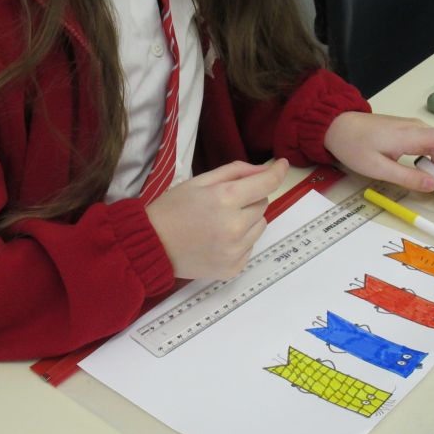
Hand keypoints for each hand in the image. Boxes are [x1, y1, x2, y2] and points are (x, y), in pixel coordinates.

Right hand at [146, 159, 287, 279]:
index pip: (267, 184)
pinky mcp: (233, 268)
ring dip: (248, 219)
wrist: (151, 245)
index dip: (277, 172)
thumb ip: (235, 171)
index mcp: (225, 199)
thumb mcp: (200, 181)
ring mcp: (235, 251)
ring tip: (222, 222)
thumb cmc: (172, 208)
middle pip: (263, 204)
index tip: (282, 165)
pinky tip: (219, 239)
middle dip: (250, 198)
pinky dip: (241, 240)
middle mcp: (235, 227)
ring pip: (260, 225)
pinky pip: (251, 246)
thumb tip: (265, 170)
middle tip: (226, 201)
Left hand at [324, 112, 433, 190]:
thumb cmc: (353, 145)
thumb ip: (406, 177)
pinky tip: (425, 172)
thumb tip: (432, 185)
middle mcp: (416, 128)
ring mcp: (411, 129)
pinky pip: (427, 144)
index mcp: (412, 135)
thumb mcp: (377, 168)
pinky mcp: (405, 132)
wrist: (336, 127)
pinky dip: (431, 158)